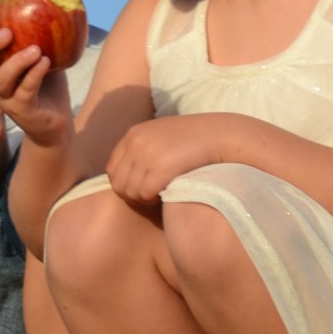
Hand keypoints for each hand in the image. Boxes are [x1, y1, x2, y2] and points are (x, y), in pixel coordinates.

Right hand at [0, 8, 72, 146]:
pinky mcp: (22, 110)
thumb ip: (43, 26)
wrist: (56, 120)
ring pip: (0, 80)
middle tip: (7, 31)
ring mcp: (5, 98)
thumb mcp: (44, 49)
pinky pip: (24, 92)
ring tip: (35, 49)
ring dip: (15, 62)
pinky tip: (45, 62)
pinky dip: (34, 76)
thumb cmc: (46, 80)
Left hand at [106, 115, 223, 203]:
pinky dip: (152, 199)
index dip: (123, 184)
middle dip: (131, 195)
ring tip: (158, 195)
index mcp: (133, 134)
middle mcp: (136, 142)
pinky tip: (164, 195)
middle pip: (118, 183)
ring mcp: (147, 154)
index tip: (140, 189)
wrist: (220, 135)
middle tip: (150, 196)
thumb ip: (141, 149)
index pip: (112, 169)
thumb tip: (125, 175)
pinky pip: (144, 194)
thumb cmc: (194, 139)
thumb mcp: (160, 136)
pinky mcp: (161, 167)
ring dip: (143, 199)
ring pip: (130, 192)